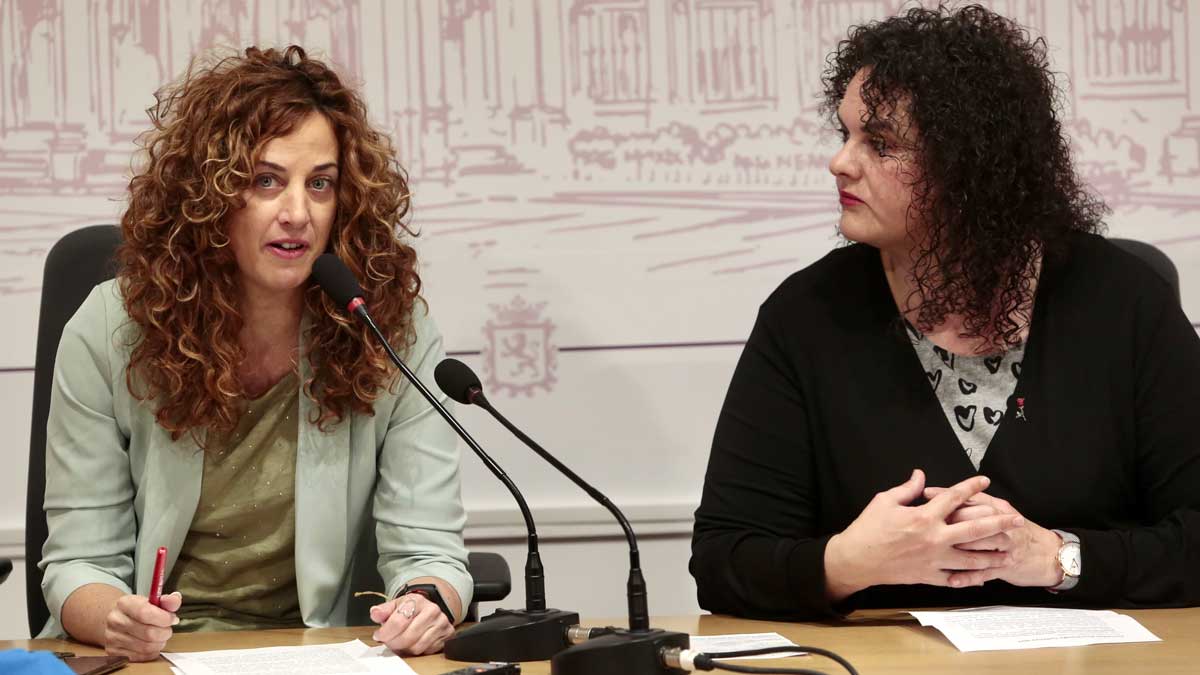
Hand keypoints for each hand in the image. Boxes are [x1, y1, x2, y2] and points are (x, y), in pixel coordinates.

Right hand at [104, 591, 180, 661]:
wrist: (117, 619)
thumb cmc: (137, 610)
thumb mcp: (152, 601)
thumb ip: (167, 601)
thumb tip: (175, 600)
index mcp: (124, 603)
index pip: (145, 613)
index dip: (164, 618)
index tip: (172, 619)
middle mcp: (115, 620)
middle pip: (148, 633)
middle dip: (165, 632)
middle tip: (167, 629)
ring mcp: (112, 638)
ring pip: (146, 647)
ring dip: (159, 643)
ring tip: (160, 636)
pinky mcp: (114, 652)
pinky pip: (141, 657)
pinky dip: (152, 652)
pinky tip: (152, 644)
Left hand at [369, 593, 454, 654]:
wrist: (428, 609)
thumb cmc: (410, 609)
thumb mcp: (395, 606)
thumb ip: (383, 610)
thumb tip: (375, 613)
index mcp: (417, 600)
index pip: (398, 622)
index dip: (385, 633)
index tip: (379, 635)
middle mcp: (432, 610)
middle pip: (408, 637)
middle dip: (394, 643)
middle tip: (389, 642)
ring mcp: (442, 622)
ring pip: (417, 646)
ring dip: (405, 649)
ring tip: (400, 642)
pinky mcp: (448, 634)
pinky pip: (428, 651)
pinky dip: (417, 651)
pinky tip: (413, 644)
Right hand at [825, 470, 1024, 599]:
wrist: (856, 559)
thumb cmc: (868, 528)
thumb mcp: (884, 501)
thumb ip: (907, 489)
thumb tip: (921, 476)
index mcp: (924, 516)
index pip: (954, 497)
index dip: (971, 487)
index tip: (984, 480)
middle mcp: (934, 538)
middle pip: (975, 529)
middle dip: (999, 523)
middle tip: (1016, 520)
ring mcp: (934, 559)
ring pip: (972, 559)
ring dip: (993, 554)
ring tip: (1009, 551)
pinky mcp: (929, 576)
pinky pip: (955, 578)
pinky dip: (970, 578)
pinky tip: (983, 577)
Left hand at [924, 487, 1063, 587]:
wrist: (1049, 554)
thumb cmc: (1019, 530)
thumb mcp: (1001, 509)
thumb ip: (975, 500)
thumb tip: (946, 492)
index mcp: (998, 509)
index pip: (970, 498)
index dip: (946, 495)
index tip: (926, 494)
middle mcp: (1001, 526)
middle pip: (973, 519)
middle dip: (948, 520)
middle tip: (926, 522)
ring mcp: (1004, 548)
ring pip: (979, 545)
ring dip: (957, 548)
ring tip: (935, 551)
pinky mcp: (1005, 567)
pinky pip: (984, 572)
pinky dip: (967, 577)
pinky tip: (951, 579)